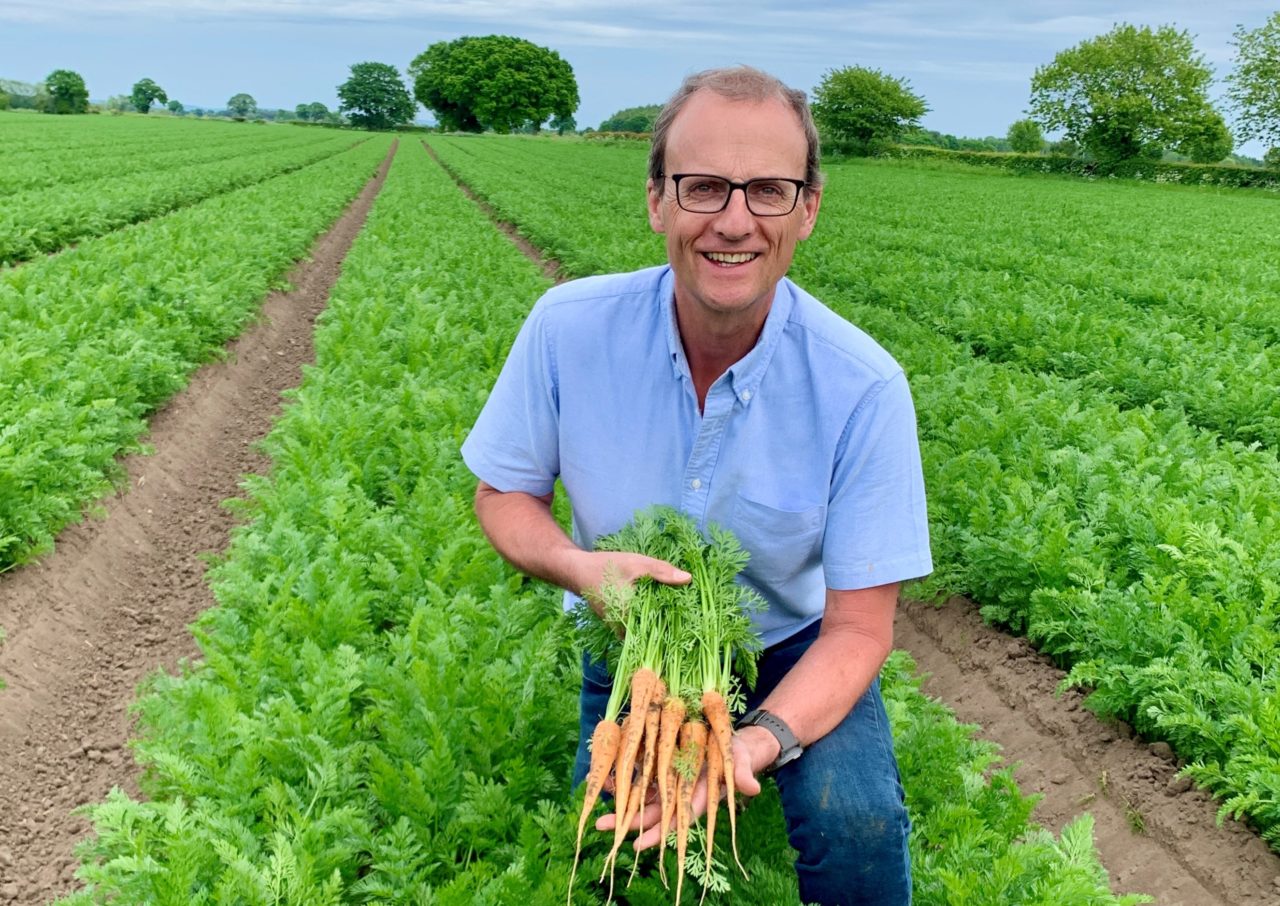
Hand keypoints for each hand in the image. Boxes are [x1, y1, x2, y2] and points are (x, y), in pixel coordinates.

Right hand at [572, 550, 690, 619]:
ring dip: (660, 623)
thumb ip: (662, 572)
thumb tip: (688, 579)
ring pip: (644, 630)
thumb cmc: (606, 567)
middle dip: (671, 626)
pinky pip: (636, 626)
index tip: (694, 620)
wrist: (577, 571)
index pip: (659, 630)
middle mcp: (622, 628)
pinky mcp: (616, 623)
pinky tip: (661, 609)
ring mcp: (618, 628)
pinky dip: (648, 619)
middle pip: (653, 633)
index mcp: (629, 616)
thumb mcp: (636, 564)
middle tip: (692, 618)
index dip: (677, 626)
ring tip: (682, 614)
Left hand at [594, 728, 772, 850]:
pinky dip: (624, 778)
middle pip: (651, 813)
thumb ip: (742, 775)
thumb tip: (752, 788)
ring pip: (642, 798)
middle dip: (628, 822)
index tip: (637, 844)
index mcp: (697, 797)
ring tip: (598, 812)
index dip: (657, 832)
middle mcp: (679, 793)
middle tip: (603, 826)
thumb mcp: (742, 763)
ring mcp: (669, 781)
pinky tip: (606, 779)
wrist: (731, 742)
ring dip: (620, 804)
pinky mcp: (663, 765)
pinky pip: (641, 776)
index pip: (675, 820)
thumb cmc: (738, 755)